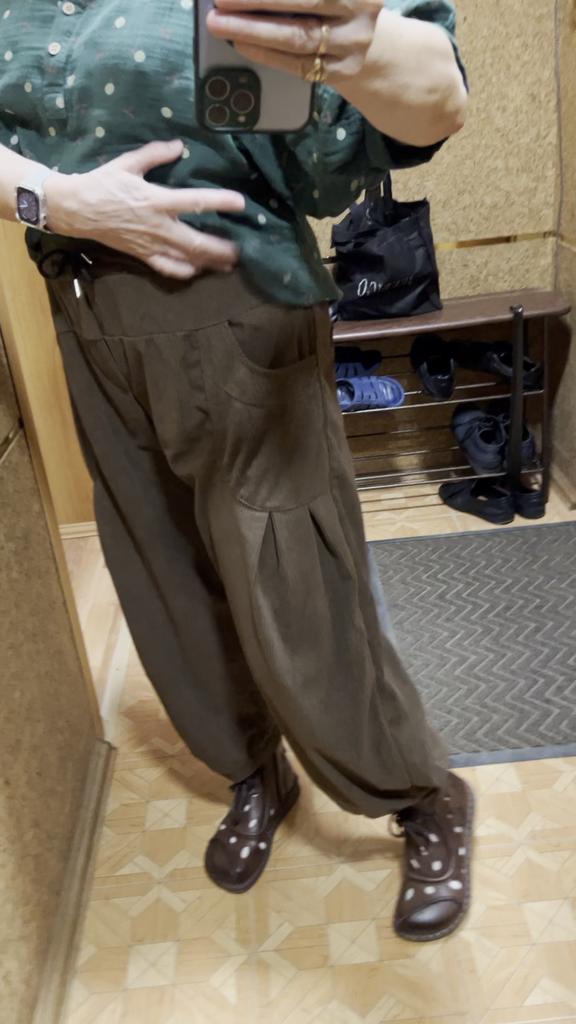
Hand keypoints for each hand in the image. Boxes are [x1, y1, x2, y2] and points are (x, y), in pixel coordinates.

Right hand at [44, 139, 245, 279]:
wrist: (76, 209)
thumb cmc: (102, 184)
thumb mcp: (128, 163)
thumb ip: (155, 154)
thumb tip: (179, 146)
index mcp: (156, 200)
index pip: (195, 202)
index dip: (220, 202)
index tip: (240, 203)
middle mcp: (157, 226)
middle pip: (196, 241)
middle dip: (220, 248)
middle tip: (241, 250)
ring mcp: (150, 244)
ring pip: (185, 258)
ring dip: (209, 262)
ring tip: (228, 263)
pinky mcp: (142, 256)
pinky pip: (167, 268)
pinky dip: (184, 271)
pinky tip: (197, 271)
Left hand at [207, 0, 381, 83]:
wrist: (369, 43)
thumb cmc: (335, 4)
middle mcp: (360, 11)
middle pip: (304, 2)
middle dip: (256, 1)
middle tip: (221, 0)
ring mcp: (352, 45)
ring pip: (297, 37)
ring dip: (253, 31)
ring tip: (220, 24)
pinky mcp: (340, 71)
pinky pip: (296, 65)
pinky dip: (265, 53)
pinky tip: (241, 44)